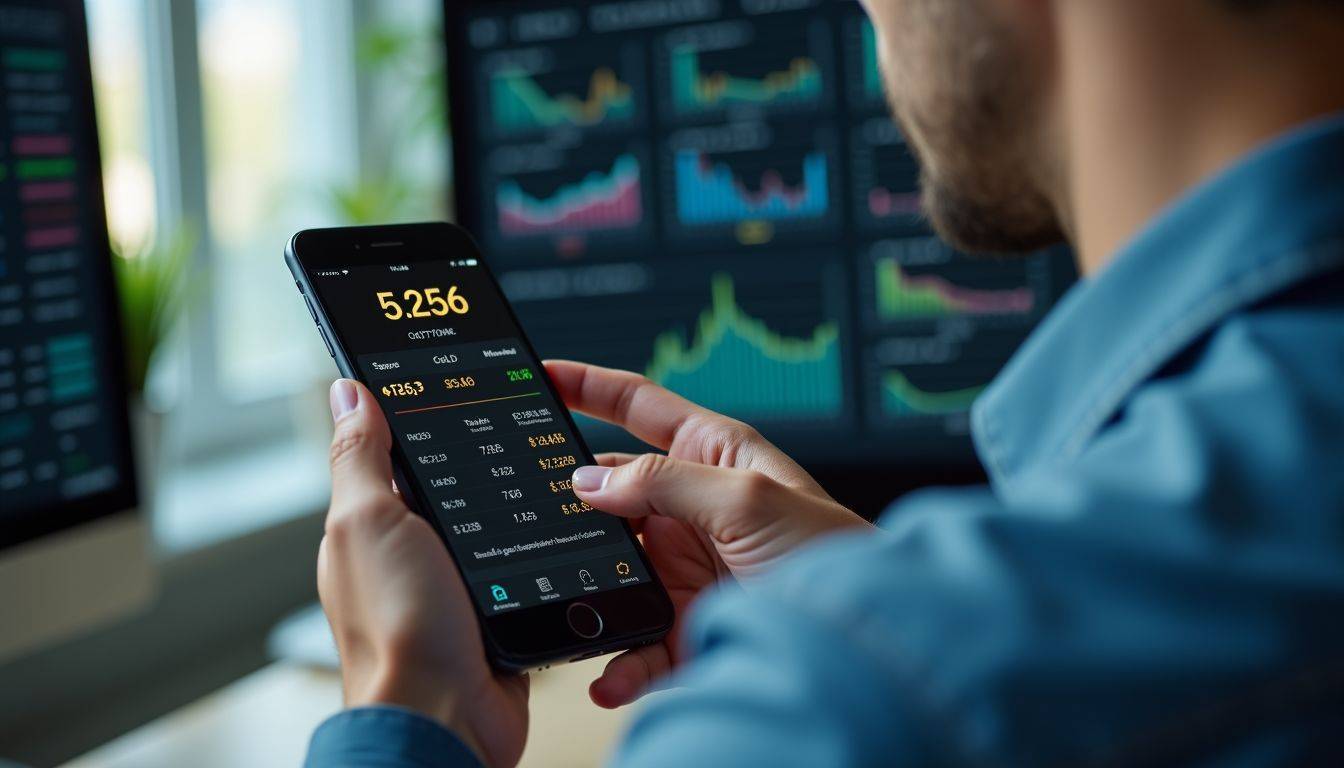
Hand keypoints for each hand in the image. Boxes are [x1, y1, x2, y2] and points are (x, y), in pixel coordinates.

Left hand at [318, 379, 527, 766]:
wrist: (447, 715)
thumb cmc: (397, 629)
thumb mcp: (369, 521)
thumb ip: (360, 456)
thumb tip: (348, 391)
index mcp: (369, 527)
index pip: (393, 454)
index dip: (419, 420)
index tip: (455, 385)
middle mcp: (407, 556)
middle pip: (450, 486)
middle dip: (478, 464)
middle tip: (512, 431)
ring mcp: (452, 586)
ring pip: (492, 524)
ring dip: (513, 510)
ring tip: (540, 481)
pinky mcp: (493, 611)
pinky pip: (520, 564)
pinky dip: (536, 552)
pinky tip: (554, 534)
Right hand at [544, 361, 870, 708]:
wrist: (868, 644)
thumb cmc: (835, 555)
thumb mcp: (749, 498)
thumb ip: (666, 482)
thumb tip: (592, 480)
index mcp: (715, 454)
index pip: (637, 407)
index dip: (588, 386)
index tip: (540, 374)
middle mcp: (693, 507)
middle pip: (609, 495)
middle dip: (569, 506)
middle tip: (528, 516)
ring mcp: (686, 566)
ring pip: (613, 571)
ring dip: (590, 591)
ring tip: (570, 606)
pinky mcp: (688, 624)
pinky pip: (637, 640)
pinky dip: (618, 662)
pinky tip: (610, 676)